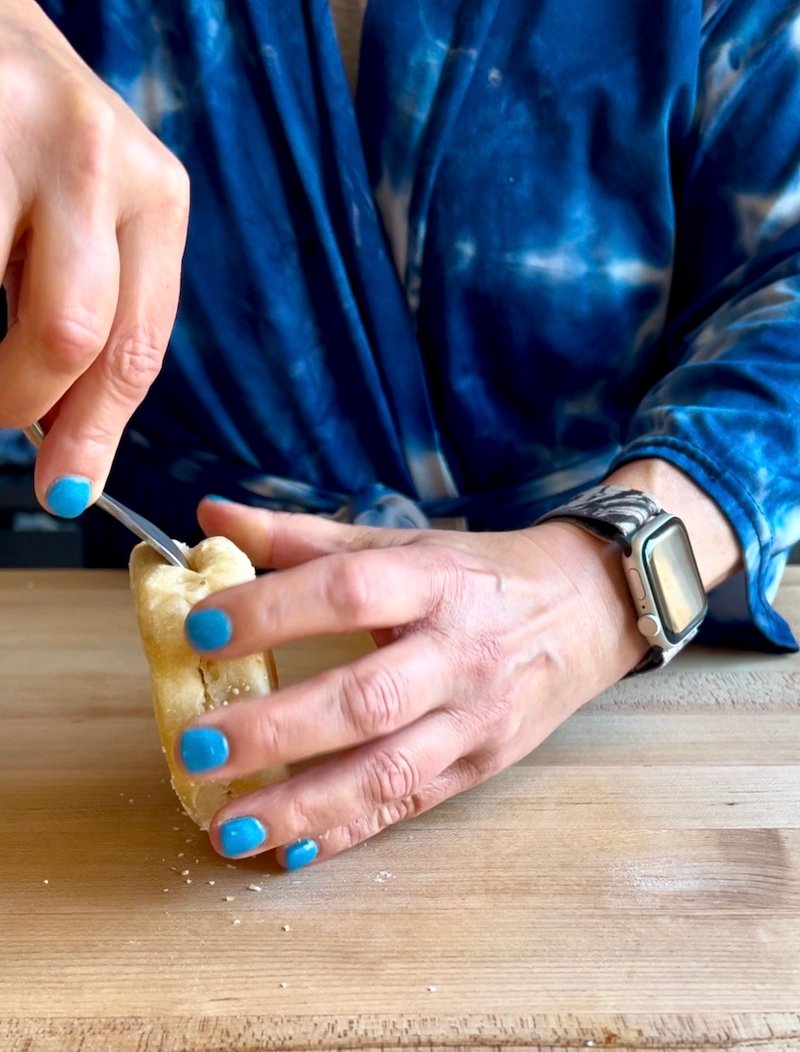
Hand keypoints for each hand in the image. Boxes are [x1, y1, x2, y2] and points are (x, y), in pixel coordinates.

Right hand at [0, 0, 188, 514]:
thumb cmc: (27, 134)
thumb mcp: (88, 213)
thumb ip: (86, 308)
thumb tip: (58, 430)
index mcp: (156, 196)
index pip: (138, 345)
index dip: (97, 433)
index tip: (67, 489)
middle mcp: (102, 160)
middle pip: (75, 336)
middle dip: (21, 403)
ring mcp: (21, 131)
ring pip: (12, 313)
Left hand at [177, 499, 647, 869]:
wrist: (587, 610)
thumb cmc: (480, 575)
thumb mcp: (404, 542)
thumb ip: (305, 537)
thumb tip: (210, 518)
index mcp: (434, 583)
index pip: (350, 593)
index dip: (275, 611)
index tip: (201, 630)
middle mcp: (457, 654)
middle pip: (367, 699)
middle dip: (278, 729)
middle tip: (197, 747)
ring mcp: (474, 720)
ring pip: (388, 773)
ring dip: (303, 806)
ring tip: (227, 828)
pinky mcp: (480, 767)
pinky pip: (408, 806)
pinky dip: (347, 833)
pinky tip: (288, 851)